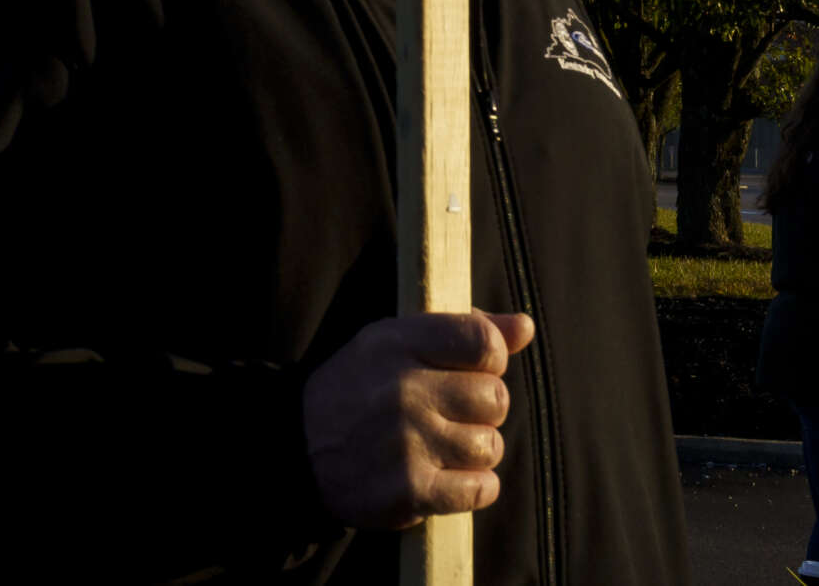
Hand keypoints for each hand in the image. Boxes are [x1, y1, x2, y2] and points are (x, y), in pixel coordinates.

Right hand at [303, 310, 536, 530]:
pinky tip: (447, 478)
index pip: (483, 342)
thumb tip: (524, 327)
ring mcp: (407, 442)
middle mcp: (402, 389)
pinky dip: (473, 488)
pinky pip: (481, 489)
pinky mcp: (410, 491)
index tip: (472, 370)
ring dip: (474, 451)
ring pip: (491, 446)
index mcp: (396, 343)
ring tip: (441, 447)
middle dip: (482, 408)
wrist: (293, 449)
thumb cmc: (356, 389)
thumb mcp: (393, 342)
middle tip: (450, 413)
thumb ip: (462, 330)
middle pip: (496, 397)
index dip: (491, 359)